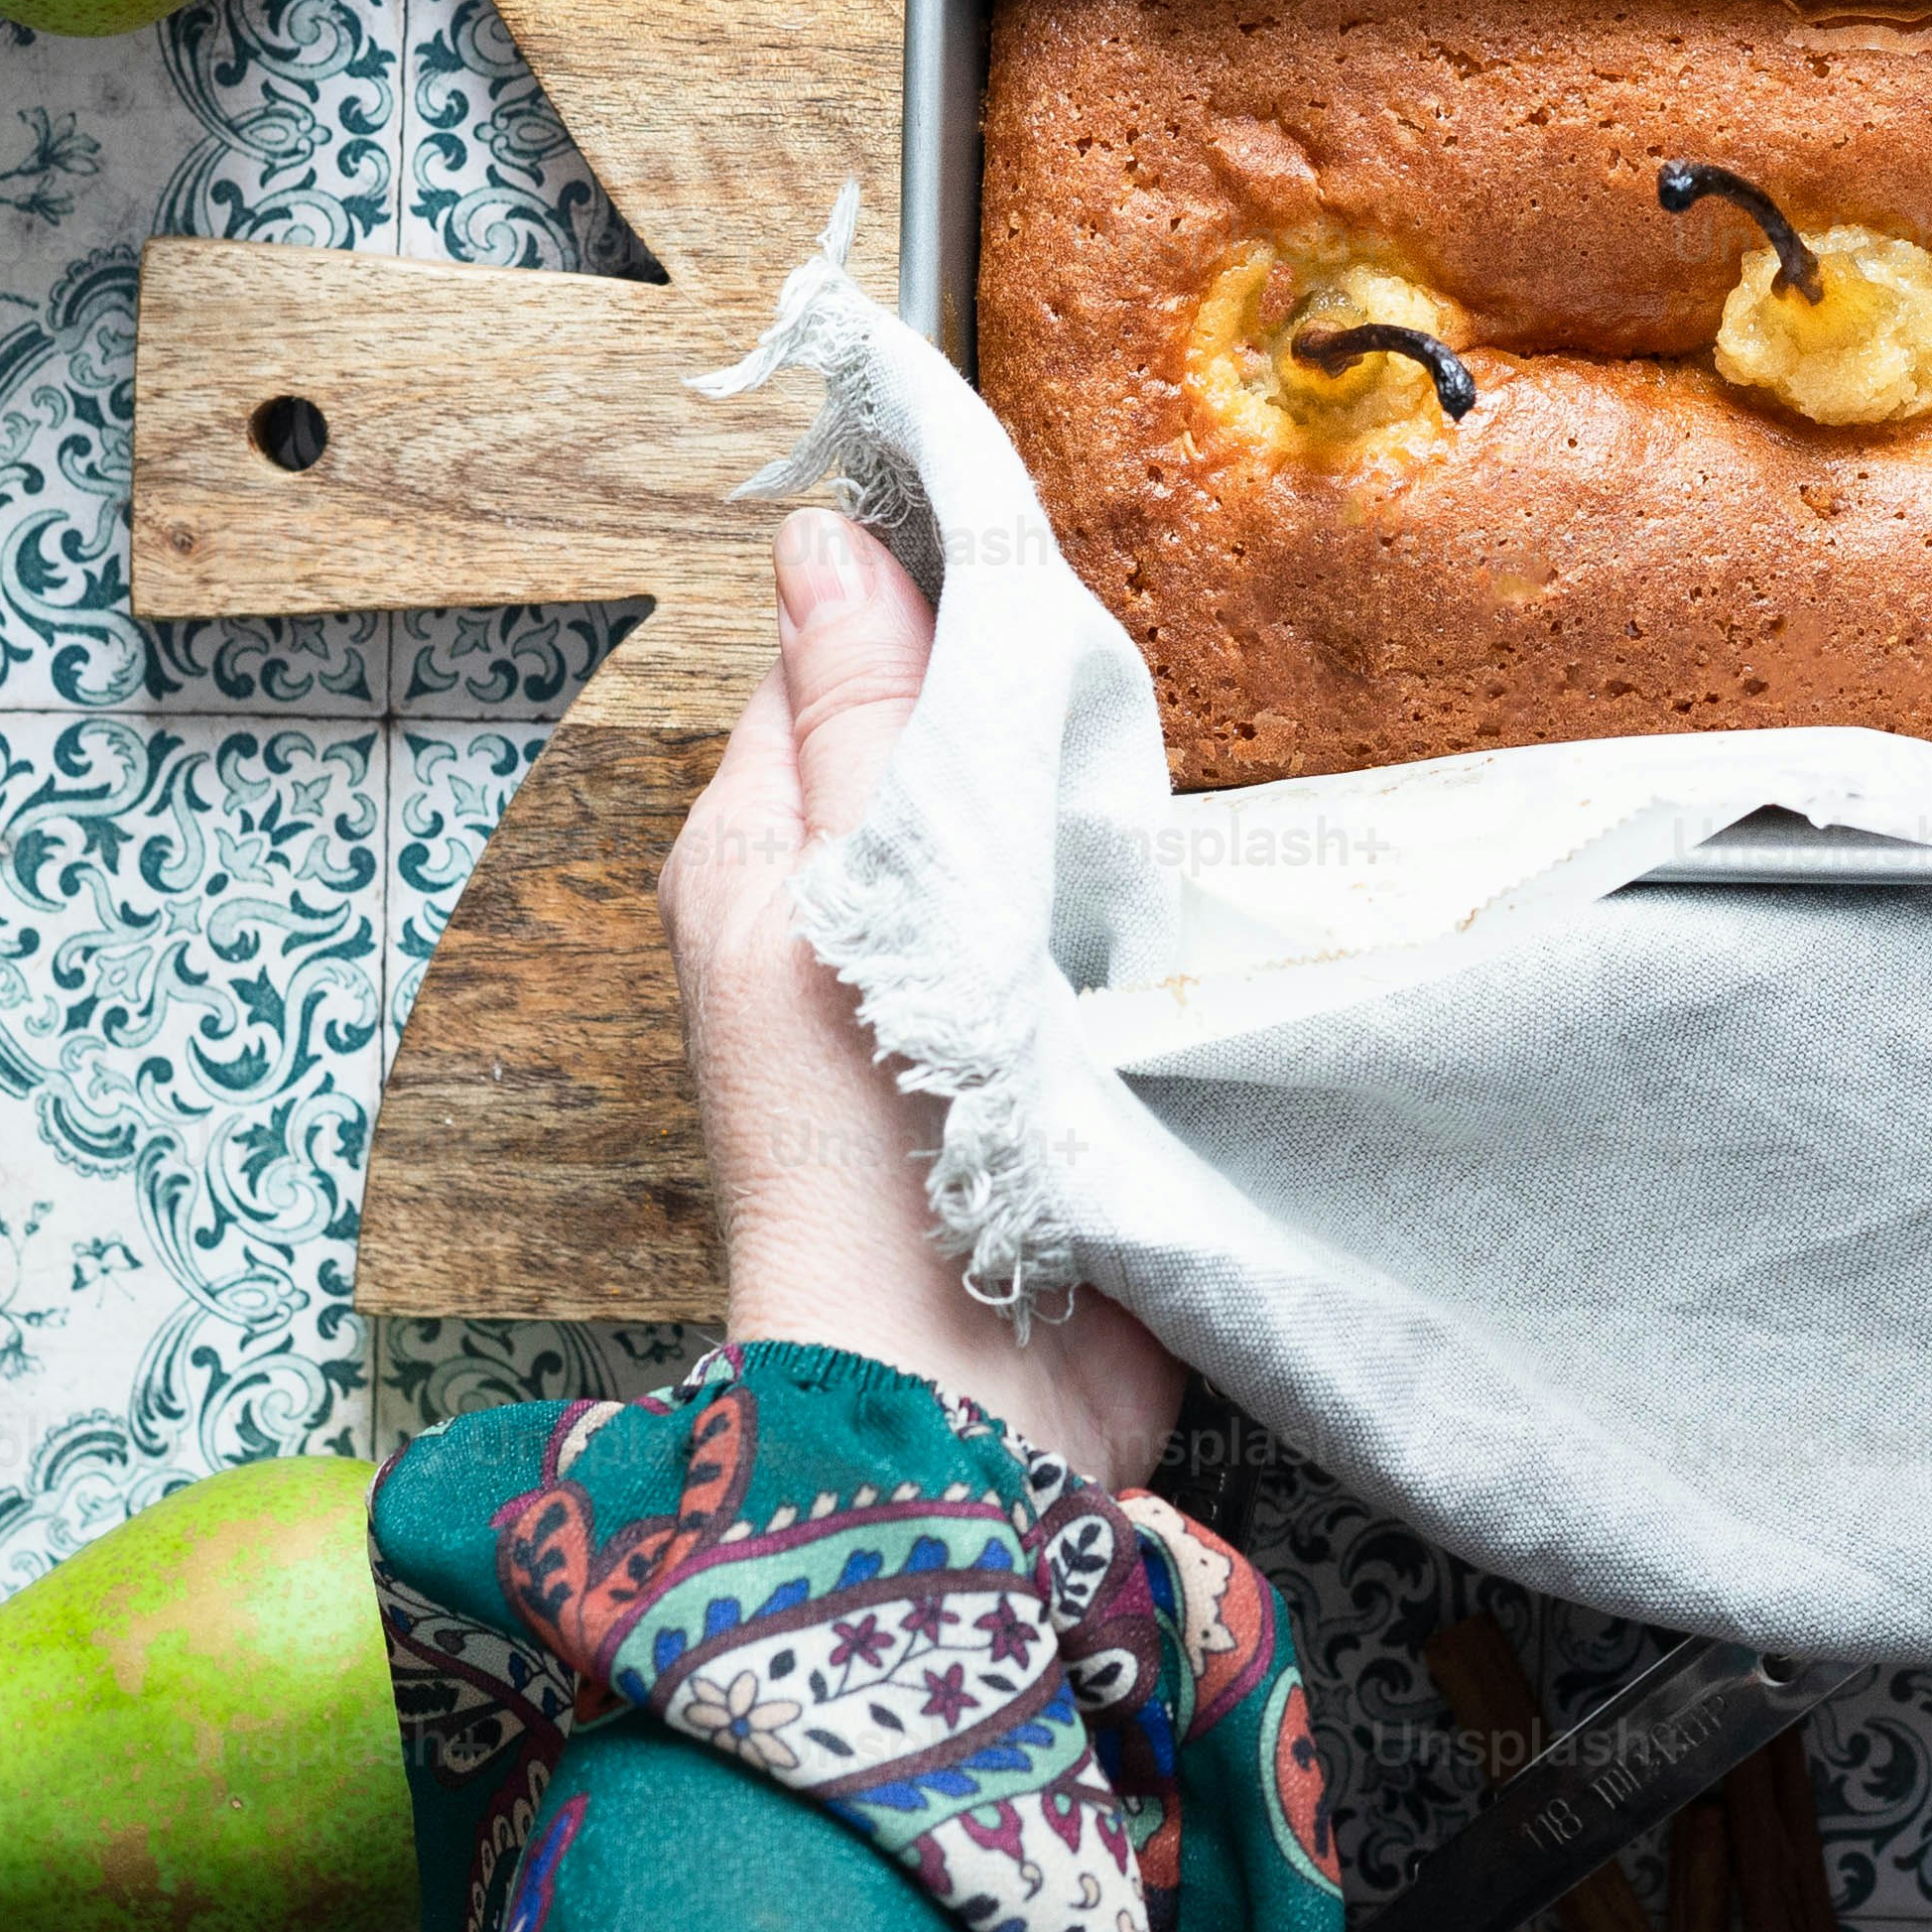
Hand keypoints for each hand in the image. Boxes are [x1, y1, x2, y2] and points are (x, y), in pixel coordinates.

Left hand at [660, 504, 1184, 1485]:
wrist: (961, 1395)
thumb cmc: (867, 1151)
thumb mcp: (850, 886)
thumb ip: (854, 713)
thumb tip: (825, 536)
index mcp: (756, 853)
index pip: (833, 664)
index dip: (924, 602)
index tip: (1024, 560)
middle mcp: (837, 914)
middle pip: (940, 744)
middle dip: (1025, 712)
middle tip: (1104, 698)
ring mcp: (939, 994)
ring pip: (1026, 832)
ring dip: (1090, 819)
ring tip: (1144, 807)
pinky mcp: (1036, 1063)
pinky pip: (1092, 937)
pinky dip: (1135, 916)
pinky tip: (1176, 912)